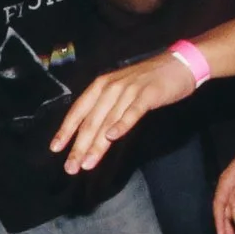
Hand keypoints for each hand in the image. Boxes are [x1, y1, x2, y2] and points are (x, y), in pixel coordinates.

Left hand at [51, 52, 193, 172]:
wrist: (178, 65)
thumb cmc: (147, 82)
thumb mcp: (120, 92)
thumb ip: (106, 109)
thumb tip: (90, 134)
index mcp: (100, 86)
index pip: (78, 110)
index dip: (66, 130)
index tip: (56, 149)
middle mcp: (110, 87)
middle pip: (91, 121)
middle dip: (79, 146)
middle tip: (71, 168)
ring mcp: (129, 90)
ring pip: (108, 121)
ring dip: (97, 144)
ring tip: (87, 163)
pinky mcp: (147, 94)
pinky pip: (132, 112)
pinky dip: (122, 124)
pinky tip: (113, 138)